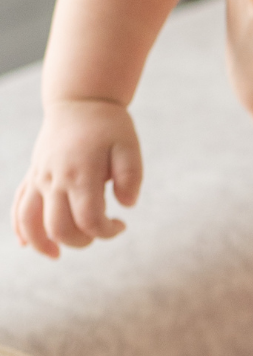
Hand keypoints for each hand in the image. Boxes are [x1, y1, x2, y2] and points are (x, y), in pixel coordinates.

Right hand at [12, 99, 141, 256]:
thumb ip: (131, 176)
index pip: (89, 220)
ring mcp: (40, 178)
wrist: (80, 101)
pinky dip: (20, 227)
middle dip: (81, 241)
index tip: (121, 224)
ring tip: (57, 254)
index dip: (107, 231)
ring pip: (30, 221)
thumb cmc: (109, 126)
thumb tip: (126, 205)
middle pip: (59, 227)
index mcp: (81, 174)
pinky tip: (26, 244)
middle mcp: (55, 179)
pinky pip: (19, 206)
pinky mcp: (33, 175)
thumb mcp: (129, 146)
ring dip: (43, 243)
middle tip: (99, 231)